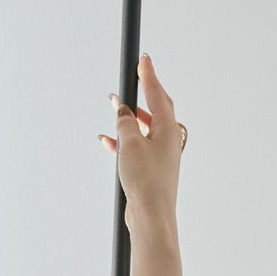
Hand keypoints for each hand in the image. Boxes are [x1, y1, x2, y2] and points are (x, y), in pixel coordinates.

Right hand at [97, 54, 183, 226]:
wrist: (151, 216)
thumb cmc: (146, 181)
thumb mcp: (131, 142)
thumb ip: (126, 121)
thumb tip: (124, 111)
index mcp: (168, 129)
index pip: (158, 94)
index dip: (148, 75)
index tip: (144, 59)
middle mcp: (168, 141)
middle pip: (154, 109)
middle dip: (139, 94)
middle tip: (130, 79)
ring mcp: (161, 156)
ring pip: (143, 128)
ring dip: (128, 118)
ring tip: (114, 106)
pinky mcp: (152, 169)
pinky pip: (137, 147)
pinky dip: (123, 141)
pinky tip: (107, 140)